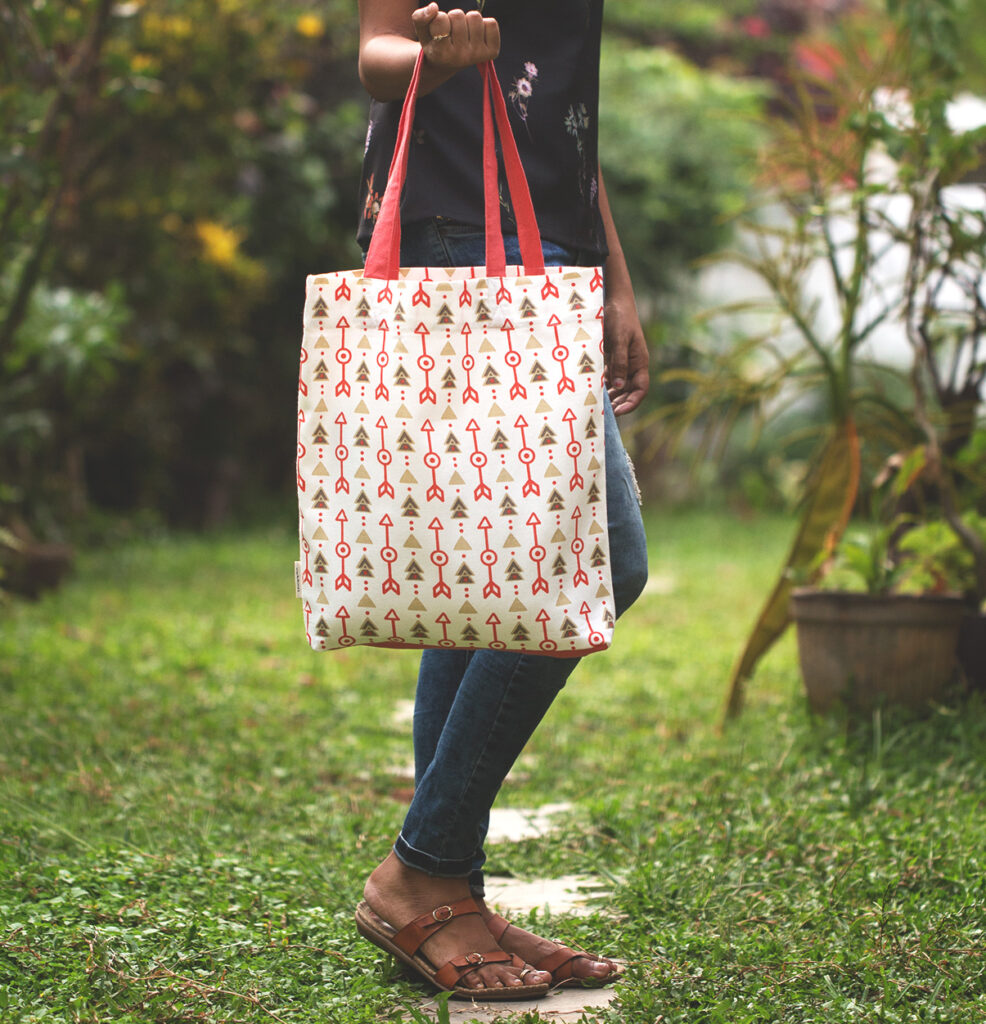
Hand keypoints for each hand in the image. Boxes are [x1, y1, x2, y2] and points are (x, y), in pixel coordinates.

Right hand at [411, 3, 499, 70]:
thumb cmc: (434, 42)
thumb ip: (419, 17)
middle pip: (458, 15)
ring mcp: (476, 56)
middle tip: (452, 33)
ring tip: (464, 33)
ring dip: (468, 20)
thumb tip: (434, 7)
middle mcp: (460, 58)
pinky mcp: (492, 52)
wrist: (449, 63)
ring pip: (475, 17)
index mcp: (441, 53)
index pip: (440, 19)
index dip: (439, 19)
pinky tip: (476, 35)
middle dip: (454, 18)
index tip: (439, 33)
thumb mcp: (422, 31)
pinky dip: (484, 24)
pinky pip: (491, 23)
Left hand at [604, 293, 649, 415]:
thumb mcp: (619, 338)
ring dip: (609, 398)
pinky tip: (590, 392)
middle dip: (618, 405)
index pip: (640, 390)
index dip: (631, 403)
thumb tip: (619, 386)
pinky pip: (607, 378)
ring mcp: (621, 363)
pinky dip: (601, 387)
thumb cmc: (619, 316)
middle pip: (628, 393)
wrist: (612, 300)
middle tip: (603, 415)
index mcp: (639, 362)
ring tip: (596, 408)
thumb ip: (619, 361)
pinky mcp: (610, 359)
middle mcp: (632, 365)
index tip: (618, 412)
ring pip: (617, 387)